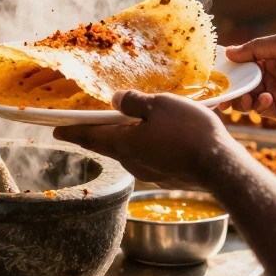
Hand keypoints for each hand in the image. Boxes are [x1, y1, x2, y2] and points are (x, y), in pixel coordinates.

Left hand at [54, 90, 236, 189]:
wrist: (219, 167)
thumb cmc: (188, 132)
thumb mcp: (158, 105)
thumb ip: (133, 102)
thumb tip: (114, 99)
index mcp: (122, 143)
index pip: (88, 136)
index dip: (70, 132)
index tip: (55, 131)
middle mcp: (130, 161)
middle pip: (106, 145)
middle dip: (94, 134)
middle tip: (84, 126)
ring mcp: (149, 172)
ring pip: (128, 152)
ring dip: (122, 139)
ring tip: (124, 126)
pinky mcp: (166, 176)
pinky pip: (148, 157)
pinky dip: (144, 146)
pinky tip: (155, 137)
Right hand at [219, 31, 275, 123]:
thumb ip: (255, 48)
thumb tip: (228, 52)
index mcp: (270, 55)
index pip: (243, 61)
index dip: (228, 66)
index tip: (212, 71)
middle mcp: (271, 74)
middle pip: (242, 83)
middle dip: (229, 87)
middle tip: (217, 93)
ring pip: (248, 98)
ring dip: (241, 98)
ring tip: (241, 98)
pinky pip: (262, 109)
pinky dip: (258, 105)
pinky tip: (265, 98)